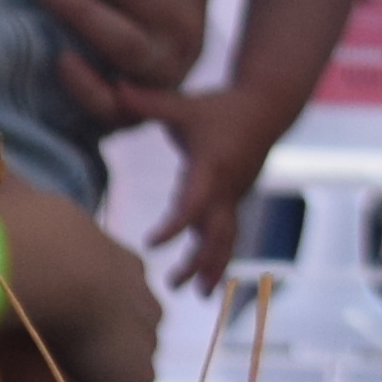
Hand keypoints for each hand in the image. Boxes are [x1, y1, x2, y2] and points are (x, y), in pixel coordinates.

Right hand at [0, 184, 166, 381]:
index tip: (77, 324)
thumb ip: (4, 190)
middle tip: (78, 372)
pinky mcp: (131, 378)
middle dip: (112, 352)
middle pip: (136, 332)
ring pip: (132, 372)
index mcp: (118, 260)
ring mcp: (141, 340)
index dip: (100, 307)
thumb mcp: (19, 199)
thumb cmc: (23, 230)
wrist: (47, 261)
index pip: (122, 287)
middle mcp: (141, 299)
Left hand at [142, 89, 300, 294]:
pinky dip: (216, 256)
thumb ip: (148, 101)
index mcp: (211, 168)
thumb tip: (115, 86)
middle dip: (198, 262)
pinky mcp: (235, 199)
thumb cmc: (220, 106)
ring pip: (224, 239)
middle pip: (215, 234)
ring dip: (211, 267)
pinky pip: (226, 233)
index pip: (192, 204)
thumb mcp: (184, 104)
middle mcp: (226, 188)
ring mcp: (233, 196)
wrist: (267, 108)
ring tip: (195, 294)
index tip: (153, 243)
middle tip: (175, 287)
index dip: (175, 225)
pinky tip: (203, 276)